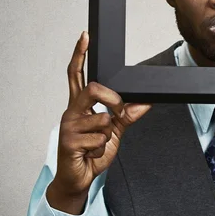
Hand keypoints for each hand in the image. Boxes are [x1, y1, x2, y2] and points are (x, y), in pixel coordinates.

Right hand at [46, 31, 151, 213]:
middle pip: (93, 88)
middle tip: (118, 111)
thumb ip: (127, 115)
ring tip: (97, 145)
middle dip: (112, 98)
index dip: (80, 54)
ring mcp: (68, 126)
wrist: (78, 179)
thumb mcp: (114, 131)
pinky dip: (102, 148)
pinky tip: (90, 154)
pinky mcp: (69, 141)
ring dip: (107, 136)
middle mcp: (71, 111)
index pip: (77, 74)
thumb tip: (146, 103)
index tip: (85, 36)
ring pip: (103, 119)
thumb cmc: (91, 153)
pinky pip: (99, 138)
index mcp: (79, 105)